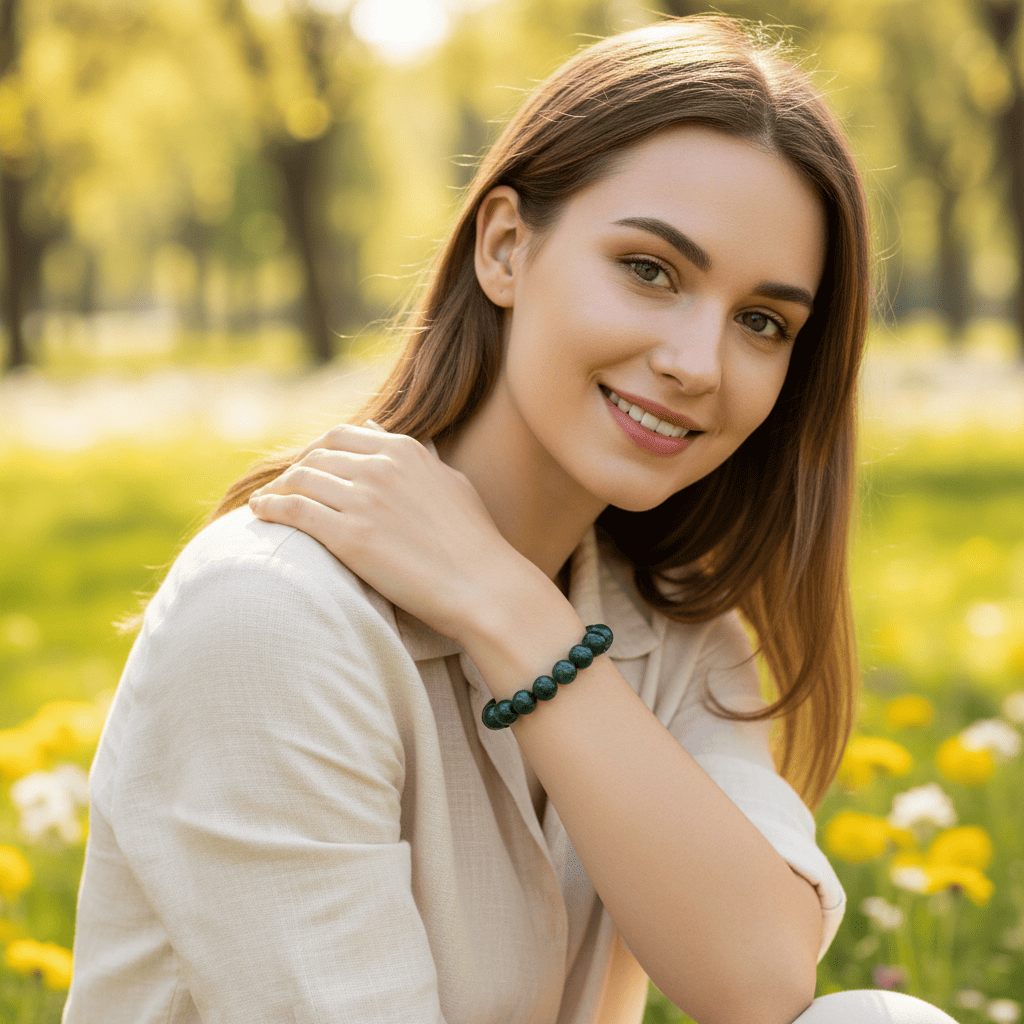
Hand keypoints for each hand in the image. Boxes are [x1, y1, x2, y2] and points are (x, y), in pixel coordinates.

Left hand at [247, 422, 535, 644]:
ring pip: (300, 479)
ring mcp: (363, 499)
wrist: (484, 586)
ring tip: (266, 503)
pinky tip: (260, 514)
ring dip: (277, 489)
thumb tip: (377, 428)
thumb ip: (414, 456)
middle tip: (283, 489)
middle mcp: (380, 467)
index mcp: (404, 450)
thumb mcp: (449, 483)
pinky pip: (294, 511)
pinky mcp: (349, 536)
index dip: (318, 451)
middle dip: (295, 470)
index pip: (342, 435)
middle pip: (316, 456)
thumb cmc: (474, 542)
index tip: (309, 469)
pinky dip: (271, 508)